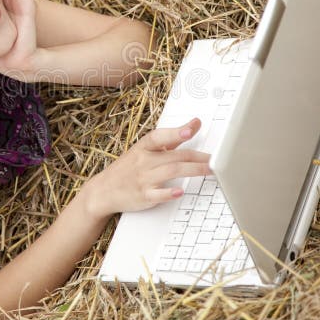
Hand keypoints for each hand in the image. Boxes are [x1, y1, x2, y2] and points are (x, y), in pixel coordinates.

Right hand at [82, 117, 209, 218]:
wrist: (103, 190)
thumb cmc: (128, 168)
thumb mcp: (146, 150)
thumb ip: (172, 137)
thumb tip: (194, 123)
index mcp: (144, 147)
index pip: (160, 137)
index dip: (176, 132)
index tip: (191, 128)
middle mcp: (144, 161)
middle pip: (175, 156)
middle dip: (198, 157)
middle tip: (217, 159)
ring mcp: (143, 179)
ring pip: (171, 172)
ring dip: (193, 170)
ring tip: (210, 171)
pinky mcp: (143, 196)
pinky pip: (157, 194)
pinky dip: (169, 193)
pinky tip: (181, 191)